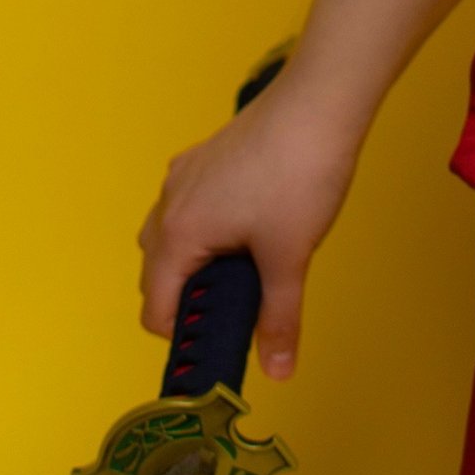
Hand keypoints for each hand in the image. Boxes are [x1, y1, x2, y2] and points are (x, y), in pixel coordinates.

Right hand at [137, 69, 361, 380]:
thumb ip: (278, 318)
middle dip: (191, 298)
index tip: (224, 340)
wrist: (319, 102)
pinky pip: (190, 206)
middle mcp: (167, 203)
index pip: (155, 308)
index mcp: (177, 234)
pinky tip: (254, 224)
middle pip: (158, 274)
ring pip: (172, 237)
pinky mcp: (205, 156)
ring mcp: (184, 175)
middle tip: (243, 305)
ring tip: (251, 266)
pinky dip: (208, 229)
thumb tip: (276, 371)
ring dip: (198, 262)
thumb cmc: (299, 176)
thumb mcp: (289, 256)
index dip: (185, 335)